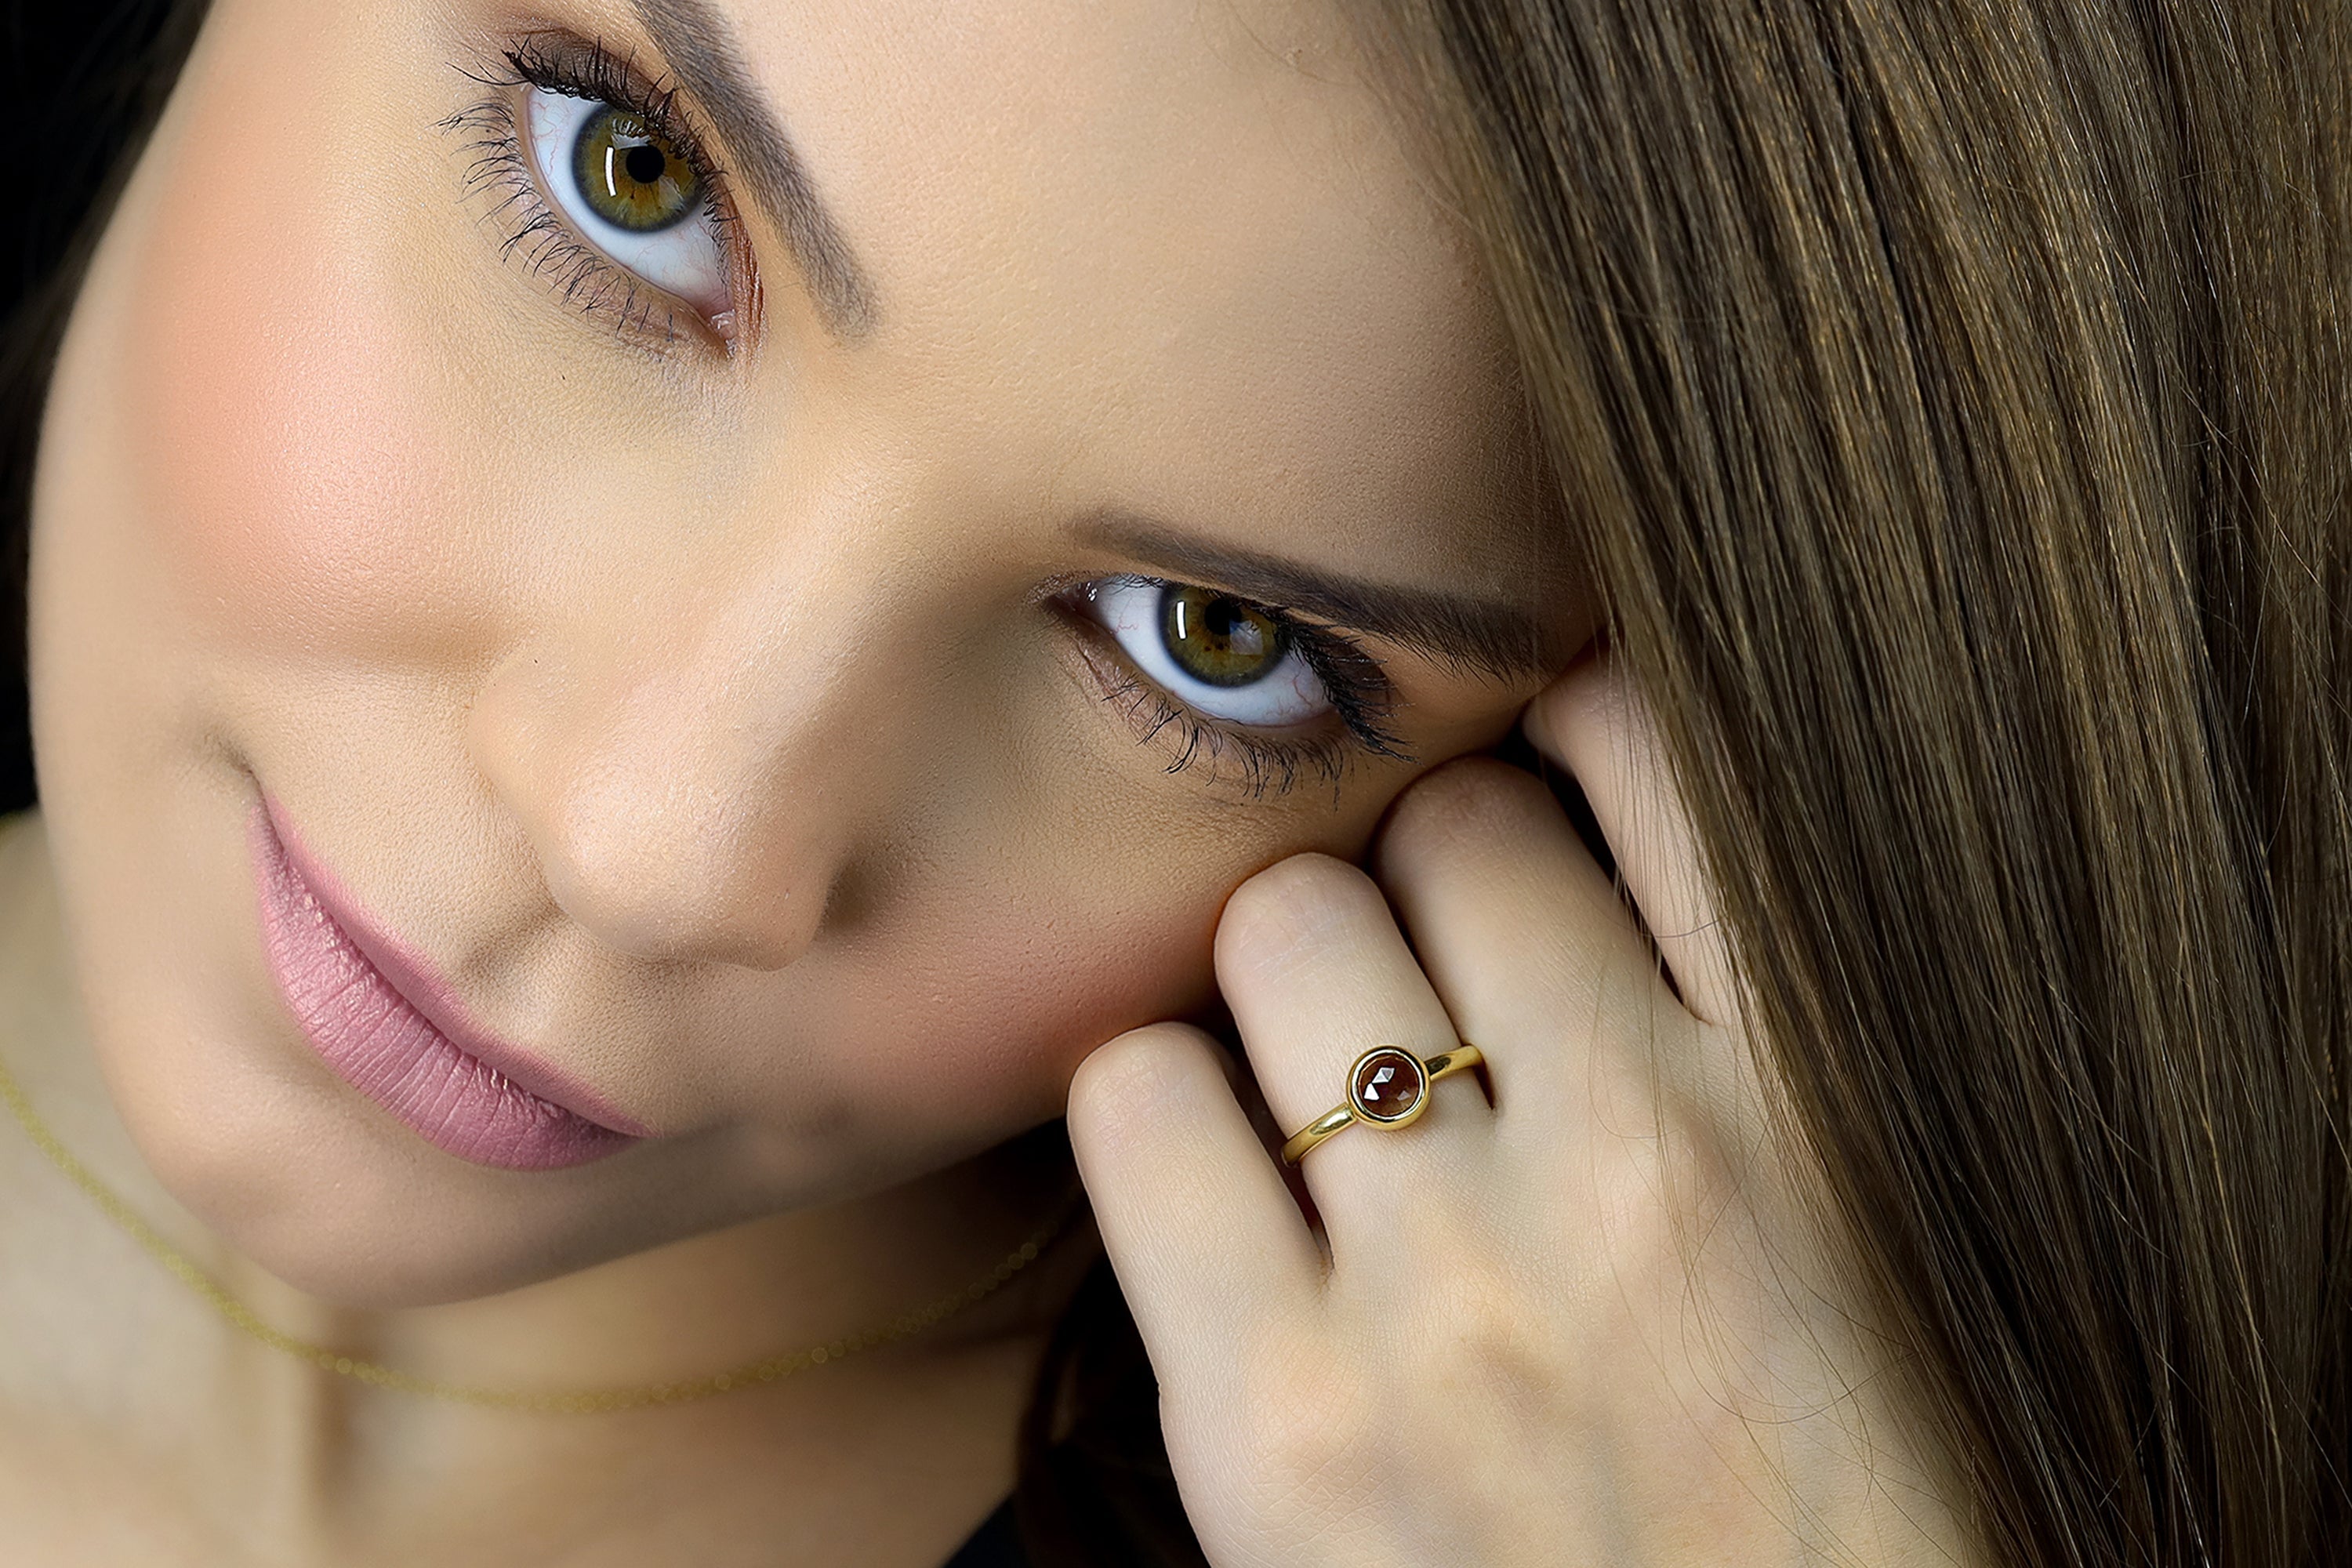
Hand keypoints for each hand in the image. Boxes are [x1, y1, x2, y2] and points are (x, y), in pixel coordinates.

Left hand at [1068, 654, 1975, 1566]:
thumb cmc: (1841, 1511)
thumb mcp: (1887, 1242)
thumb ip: (1768, 1033)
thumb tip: (1593, 823)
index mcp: (1827, 1112)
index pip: (1662, 751)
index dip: (1575, 724)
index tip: (1542, 768)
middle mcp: (1642, 1161)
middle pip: (1447, 825)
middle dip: (1430, 877)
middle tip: (1437, 982)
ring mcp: (1451, 1289)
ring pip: (1282, 930)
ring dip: (1292, 975)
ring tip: (1328, 1082)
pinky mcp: (1282, 1422)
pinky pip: (1140, 1099)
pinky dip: (1162, 1105)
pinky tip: (1222, 1175)